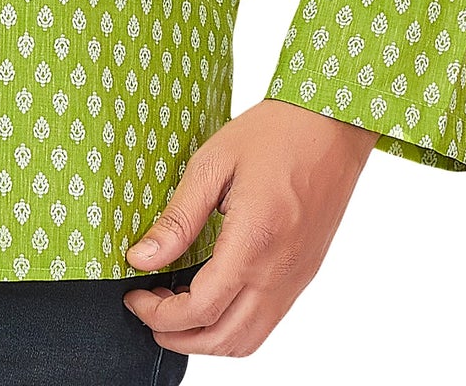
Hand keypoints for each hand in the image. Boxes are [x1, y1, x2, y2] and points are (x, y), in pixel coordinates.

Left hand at [121, 98, 378, 357]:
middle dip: (178, 337)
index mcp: (254, 243)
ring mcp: (296, 278)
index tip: (134, 297)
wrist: (331, 125)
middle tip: (148, 311)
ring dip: (207, 339)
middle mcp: (280, 273)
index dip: (159, 314)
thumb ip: (178, 218)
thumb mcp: (212, 163)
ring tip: (175, 309)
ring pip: (249, 340)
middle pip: (224, 339)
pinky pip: (267, 322)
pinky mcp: (304, 274)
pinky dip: (233, 326)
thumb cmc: (274, 133)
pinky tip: (211, 297)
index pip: (201, 309)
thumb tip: (142, 258)